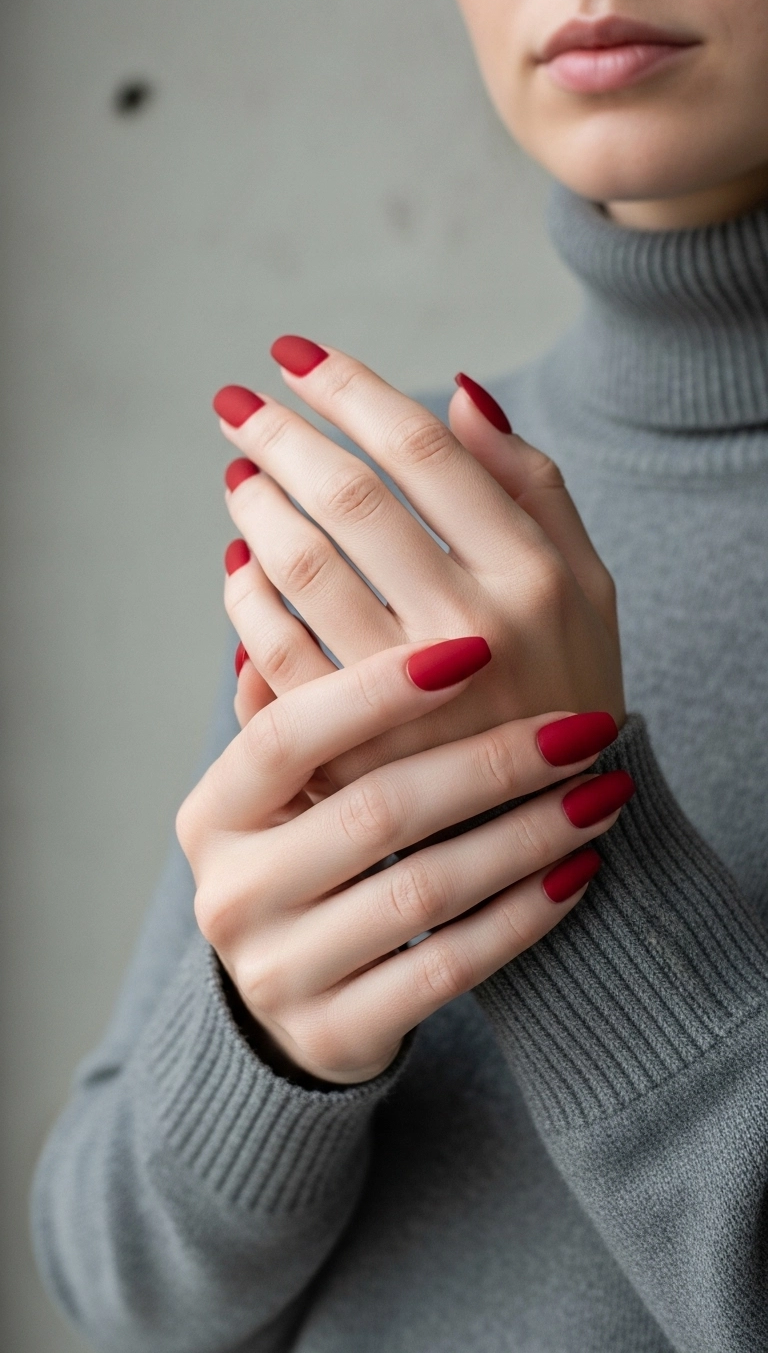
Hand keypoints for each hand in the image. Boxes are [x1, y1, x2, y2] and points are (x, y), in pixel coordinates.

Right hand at [177, 636, 630, 1085]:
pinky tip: (576, 874)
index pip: (288, 736)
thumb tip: (286, 565)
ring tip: (600, 795)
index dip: (376, 689)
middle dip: (491, 763)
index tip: (476, 648)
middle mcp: (231, 893)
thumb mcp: (284, 790)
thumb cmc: (307, 860)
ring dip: (525, 836)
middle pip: (373, 812)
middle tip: (581, 726)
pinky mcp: (336, 1033)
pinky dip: (520, 918)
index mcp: (213, 814)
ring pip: (421, 891)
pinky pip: (448, 970)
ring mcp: (279, 972)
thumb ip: (294, 698)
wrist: (291, 1001)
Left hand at [214, 339, 623, 787]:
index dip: (349, 389)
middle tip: (236, 404)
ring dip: (255, 507)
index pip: (422, 450)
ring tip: (238, 476)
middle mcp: (473, 628)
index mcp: (532, 573)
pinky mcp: (358, 749)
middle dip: (280, 435)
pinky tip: (240, 565)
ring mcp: (411, 695)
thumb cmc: (568, 683)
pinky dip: (245, 599)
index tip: (295, 355)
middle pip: (350, 499)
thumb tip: (459, 391)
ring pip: (302, 569)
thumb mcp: (589, 580)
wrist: (551, 824)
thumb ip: (533, 485)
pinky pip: (275, 655)